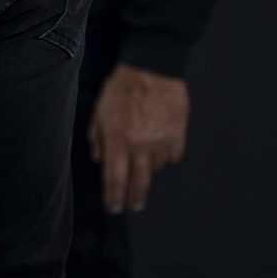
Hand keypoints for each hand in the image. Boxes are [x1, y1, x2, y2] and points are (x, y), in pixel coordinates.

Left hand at [88, 62, 189, 213]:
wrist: (152, 70)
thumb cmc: (120, 88)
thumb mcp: (99, 110)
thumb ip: (97, 137)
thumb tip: (99, 160)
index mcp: (118, 141)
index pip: (115, 178)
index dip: (114, 197)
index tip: (114, 208)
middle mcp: (141, 147)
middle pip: (139, 182)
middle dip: (135, 197)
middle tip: (134, 206)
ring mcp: (162, 143)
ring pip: (156, 169)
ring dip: (149, 171)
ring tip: (143, 169)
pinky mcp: (179, 136)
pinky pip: (173, 156)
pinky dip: (166, 158)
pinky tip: (161, 154)